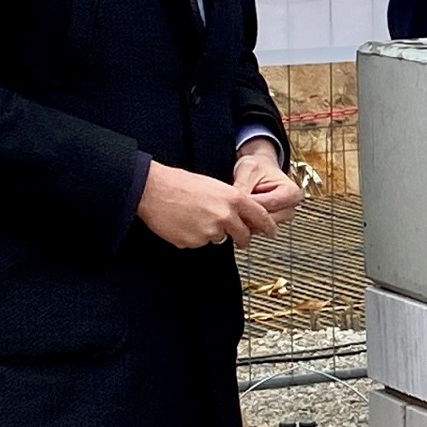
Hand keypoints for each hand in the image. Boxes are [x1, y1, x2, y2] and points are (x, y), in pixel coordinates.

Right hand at [138, 160, 278, 249]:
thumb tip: (240, 217)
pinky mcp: (194, 242)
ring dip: (212, 233)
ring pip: (220, 239)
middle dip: (243, 238)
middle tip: (238, 238)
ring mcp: (210, 231)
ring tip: (194, 217)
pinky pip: (199, 243)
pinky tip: (183, 223)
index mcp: (233, 198)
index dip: (268, 226)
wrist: (153, 190)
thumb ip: (231, 202)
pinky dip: (194, 236)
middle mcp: (225, 216)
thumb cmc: (181, 183)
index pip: (260, 217)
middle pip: (244, 235)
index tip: (273, 232)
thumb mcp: (215, 186)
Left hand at [234, 139, 302, 231]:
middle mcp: (290, 208)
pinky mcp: (272, 224)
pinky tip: (239, 212)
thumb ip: (243, 186)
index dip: (251, 202)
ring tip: (236, 207)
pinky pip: (257, 229)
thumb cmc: (258, 166)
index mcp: (292, 192)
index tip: (235, 199)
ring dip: (247, 219)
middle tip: (232, 206)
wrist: (260, 168)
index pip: (270, 204)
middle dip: (249, 213)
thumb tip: (234, 203)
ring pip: (261, 227)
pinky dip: (247, 222)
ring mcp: (281, 218)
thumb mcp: (248, 169)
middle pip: (267, 219)